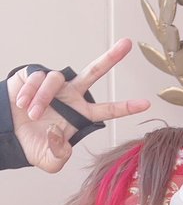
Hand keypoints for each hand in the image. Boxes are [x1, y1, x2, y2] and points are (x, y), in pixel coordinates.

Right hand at [8, 38, 149, 173]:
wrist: (9, 135)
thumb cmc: (34, 146)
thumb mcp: (50, 161)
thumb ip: (59, 156)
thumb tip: (58, 134)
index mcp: (80, 114)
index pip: (107, 109)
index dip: (126, 107)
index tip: (147, 103)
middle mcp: (71, 95)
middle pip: (95, 72)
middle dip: (111, 58)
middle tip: (127, 44)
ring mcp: (55, 84)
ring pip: (55, 81)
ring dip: (43, 98)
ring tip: (33, 114)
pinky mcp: (35, 75)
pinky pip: (37, 78)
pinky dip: (29, 92)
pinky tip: (22, 103)